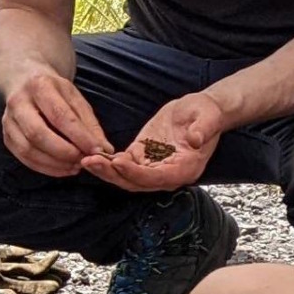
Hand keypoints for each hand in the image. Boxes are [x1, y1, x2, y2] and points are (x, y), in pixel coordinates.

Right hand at [0, 68, 110, 178]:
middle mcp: (18, 103)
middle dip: (63, 152)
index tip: (96, 150)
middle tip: (82, 160)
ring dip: (54, 163)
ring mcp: (8, 121)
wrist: (24, 81)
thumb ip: (89, 124)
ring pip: (28, 149)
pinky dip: (44, 167)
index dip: (79, 136)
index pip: (59, 115)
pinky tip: (61, 168)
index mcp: (39, 86)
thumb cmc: (54, 90)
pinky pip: (23, 158)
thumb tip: (104, 150)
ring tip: (74, 167)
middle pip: (37, 134)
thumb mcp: (75, 98)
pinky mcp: (6, 137)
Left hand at [82, 94, 223, 192]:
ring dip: (105, 171)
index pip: (157, 178)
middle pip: (136, 182)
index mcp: (185, 169)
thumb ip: (203, 128)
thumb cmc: (206, 113)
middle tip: (91, 163)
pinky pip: (122, 164)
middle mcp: (168, 174)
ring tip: (86, 160)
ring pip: (126, 177)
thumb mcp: (207, 116)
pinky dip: (107, 162)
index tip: (118, 162)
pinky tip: (91, 154)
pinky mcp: (142, 157)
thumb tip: (195, 139)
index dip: (136, 173)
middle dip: (112, 175)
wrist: (202, 110)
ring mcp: (153, 167)